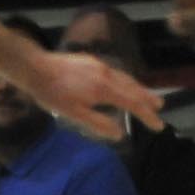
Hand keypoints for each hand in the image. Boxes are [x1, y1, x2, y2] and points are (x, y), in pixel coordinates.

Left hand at [21, 50, 164, 139]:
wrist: (34, 67)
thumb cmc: (52, 93)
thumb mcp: (73, 113)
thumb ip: (97, 123)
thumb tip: (119, 134)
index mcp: (105, 89)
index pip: (134, 104)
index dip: (147, 116)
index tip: (158, 126)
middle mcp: (107, 75)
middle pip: (133, 88)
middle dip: (147, 99)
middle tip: (159, 107)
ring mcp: (99, 65)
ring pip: (125, 78)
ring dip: (137, 88)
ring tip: (144, 95)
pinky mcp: (90, 61)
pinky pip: (114, 72)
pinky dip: (124, 80)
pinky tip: (119, 82)